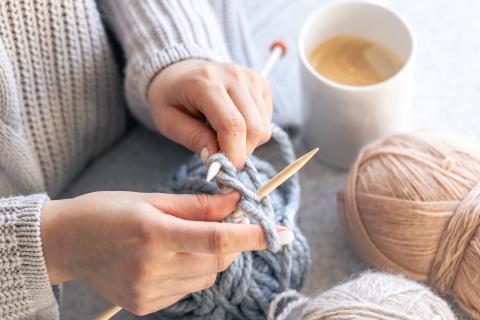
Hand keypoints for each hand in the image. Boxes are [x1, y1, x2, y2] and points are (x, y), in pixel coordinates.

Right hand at [40, 191, 291, 314]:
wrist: (65, 243)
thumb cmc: (107, 211)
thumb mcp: (151, 198)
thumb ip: (198, 205)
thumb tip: (236, 203)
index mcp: (154, 233)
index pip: (217, 239)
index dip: (253, 236)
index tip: (278, 233)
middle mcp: (153, 267)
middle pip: (218, 259)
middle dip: (231, 242)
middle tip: (225, 222)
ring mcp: (149, 291)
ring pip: (207, 276)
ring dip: (210, 257)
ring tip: (184, 239)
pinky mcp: (146, 305)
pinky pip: (188, 288)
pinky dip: (191, 271)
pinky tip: (169, 257)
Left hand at [148, 59, 272, 169]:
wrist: (180, 71)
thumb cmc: (171, 98)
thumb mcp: (169, 122)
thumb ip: (194, 139)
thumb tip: (217, 163)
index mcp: (205, 83)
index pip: (232, 125)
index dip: (233, 156)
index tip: (224, 176)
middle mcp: (233, 76)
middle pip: (253, 128)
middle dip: (240, 154)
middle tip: (222, 161)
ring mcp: (251, 77)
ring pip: (263, 127)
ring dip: (248, 144)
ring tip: (224, 138)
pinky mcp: (261, 82)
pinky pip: (267, 120)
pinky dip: (253, 132)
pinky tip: (234, 126)